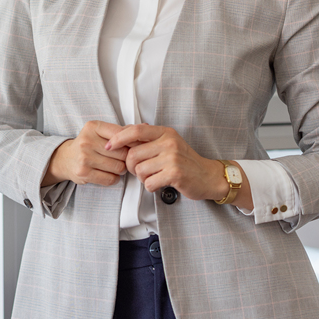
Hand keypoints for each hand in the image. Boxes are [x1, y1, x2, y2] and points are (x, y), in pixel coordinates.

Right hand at [44, 121, 127, 186]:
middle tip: (122, 159)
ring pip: (118, 167)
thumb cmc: (88, 144)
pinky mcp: (83, 173)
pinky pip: (110, 179)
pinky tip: (109, 174)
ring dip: (121, 169)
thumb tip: (144, 127)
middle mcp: (87, 141)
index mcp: (93, 127)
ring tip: (115, 166)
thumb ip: (120, 130)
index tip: (133, 147)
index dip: (131, 143)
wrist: (66, 159)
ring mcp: (84, 157)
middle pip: (122, 153)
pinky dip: (114, 178)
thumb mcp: (101, 132)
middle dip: (126, 158)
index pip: (121, 134)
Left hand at [106, 125, 229, 201]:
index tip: (109, 146)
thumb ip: (148, 138)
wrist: (208, 176)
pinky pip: (149, 183)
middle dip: (131, 167)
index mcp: (165, 132)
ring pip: (139, 170)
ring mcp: (172, 158)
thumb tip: (124, 131)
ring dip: (143, 178)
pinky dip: (151, 187)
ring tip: (154, 177)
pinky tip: (160, 184)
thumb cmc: (185, 161)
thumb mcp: (169, 143)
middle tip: (141, 171)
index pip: (135, 130)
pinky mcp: (175, 174)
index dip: (118, 138)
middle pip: (133, 155)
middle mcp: (168, 142)